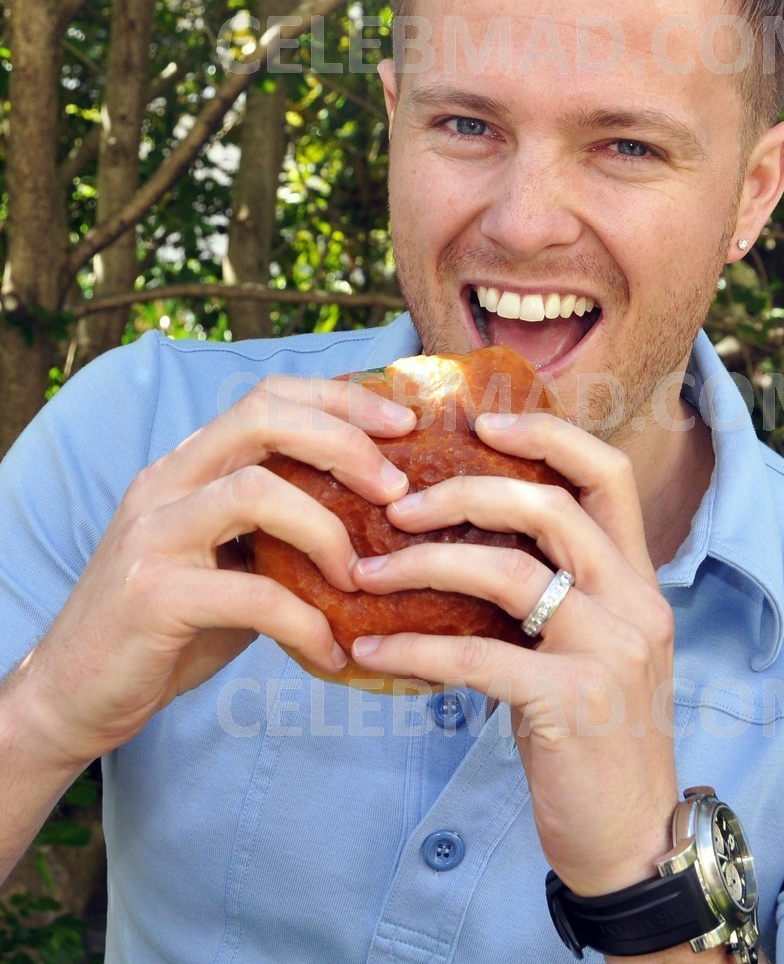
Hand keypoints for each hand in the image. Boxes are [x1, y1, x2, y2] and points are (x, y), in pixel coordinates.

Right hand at [14, 374, 414, 768]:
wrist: (74, 694)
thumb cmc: (170, 625)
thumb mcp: (230, 562)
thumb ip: (281, 531)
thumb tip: (379, 519)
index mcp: (187, 466)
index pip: (267, 397)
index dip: (340, 400)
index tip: (402, 425)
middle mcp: (166, 484)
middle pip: (261, 418)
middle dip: (344, 443)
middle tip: (397, 489)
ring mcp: (153, 535)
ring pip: (256, 491)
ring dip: (328, 531)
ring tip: (361, 578)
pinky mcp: (152, 596)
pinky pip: (252, 595)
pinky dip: (306, 623)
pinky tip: (331, 652)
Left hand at [349, 411, 679, 895]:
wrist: (634, 840)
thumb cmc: (594, 736)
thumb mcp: (587, 650)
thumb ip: (549, 594)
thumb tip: (454, 548)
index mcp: (638, 578)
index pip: (608, 473)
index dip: (547, 435)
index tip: (482, 422)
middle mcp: (635, 602)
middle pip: (550, 507)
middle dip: (464, 492)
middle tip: (397, 505)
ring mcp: (611, 651)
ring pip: (510, 572)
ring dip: (426, 565)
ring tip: (365, 572)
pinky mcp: (573, 703)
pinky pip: (478, 655)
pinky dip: (416, 644)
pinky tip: (370, 646)